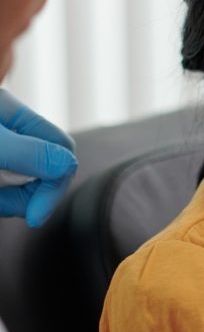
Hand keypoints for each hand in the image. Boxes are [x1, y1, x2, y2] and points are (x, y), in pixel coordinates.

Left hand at [0, 89, 77, 226]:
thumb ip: (30, 152)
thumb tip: (69, 167)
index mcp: (15, 115)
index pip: (61, 150)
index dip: (54, 185)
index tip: (35, 216)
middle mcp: (9, 132)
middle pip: (42, 171)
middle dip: (26, 196)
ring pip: (18, 184)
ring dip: (6, 200)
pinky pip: (3, 190)